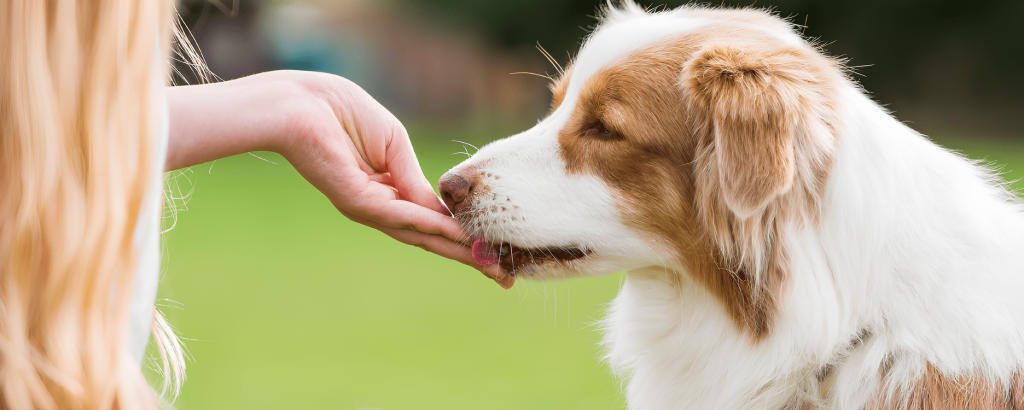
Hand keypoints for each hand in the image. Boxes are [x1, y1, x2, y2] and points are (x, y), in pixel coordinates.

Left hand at [165, 70, 509, 286]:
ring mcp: (367, 208)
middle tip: (503, 279)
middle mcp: (379, 208)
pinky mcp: (357, 201)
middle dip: (467, 257)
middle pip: (430, 239)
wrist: (300, 103)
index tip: (496, 253)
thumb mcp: (394, 145)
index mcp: (388, 192)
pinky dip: (431, 225)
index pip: (432, 221)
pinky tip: (457, 234)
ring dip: (457, 249)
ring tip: (489, 264)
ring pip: (420, 235)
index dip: (464, 237)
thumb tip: (443, 210)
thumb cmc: (341, 113)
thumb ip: (417, 179)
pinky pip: (401, 216)